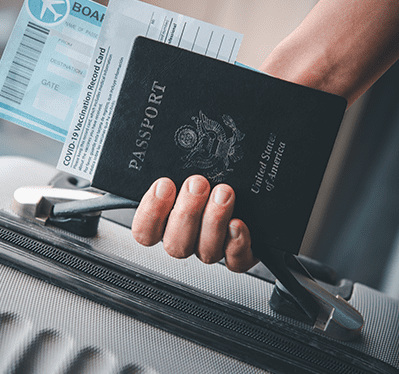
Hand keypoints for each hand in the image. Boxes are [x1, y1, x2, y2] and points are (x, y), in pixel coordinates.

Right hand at [131, 175, 257, 271]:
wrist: (254, 191)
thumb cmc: (211, 175)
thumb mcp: (186, 163)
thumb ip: (171, 164)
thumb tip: (147, 138)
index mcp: (166, 221)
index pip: (145, 232)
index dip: (150, 212)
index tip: (163, 185)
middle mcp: (188, 238)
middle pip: (175, 243)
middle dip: (186, 212)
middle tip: (198, 184)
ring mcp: (214, 248)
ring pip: (205, 252)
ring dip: (213, 222)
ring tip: (223, 193)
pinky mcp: (240, 254)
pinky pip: (236, 261)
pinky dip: (236, 244)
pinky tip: (238, 224)